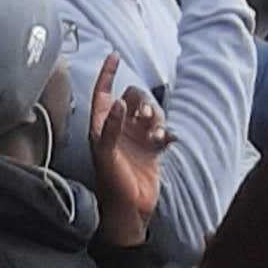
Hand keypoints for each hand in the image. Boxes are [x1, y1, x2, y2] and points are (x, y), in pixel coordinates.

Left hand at [89, 51, 170, 247]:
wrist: (129, 211)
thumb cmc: (111, 185)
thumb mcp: (106, 156)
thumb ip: (111, 129)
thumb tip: (120, 104)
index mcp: (102, 126)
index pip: (103, 92)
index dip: (107, 73)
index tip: (114, 55)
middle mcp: (119, 128)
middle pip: (133, 98)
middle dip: (142, 101)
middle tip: (146, 115)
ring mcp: (136, 137)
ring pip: (150, 111)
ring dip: (156, 117)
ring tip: (156, 133)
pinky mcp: (152, 148)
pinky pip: (162, 129)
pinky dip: (165, 132)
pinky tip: (165, 142)